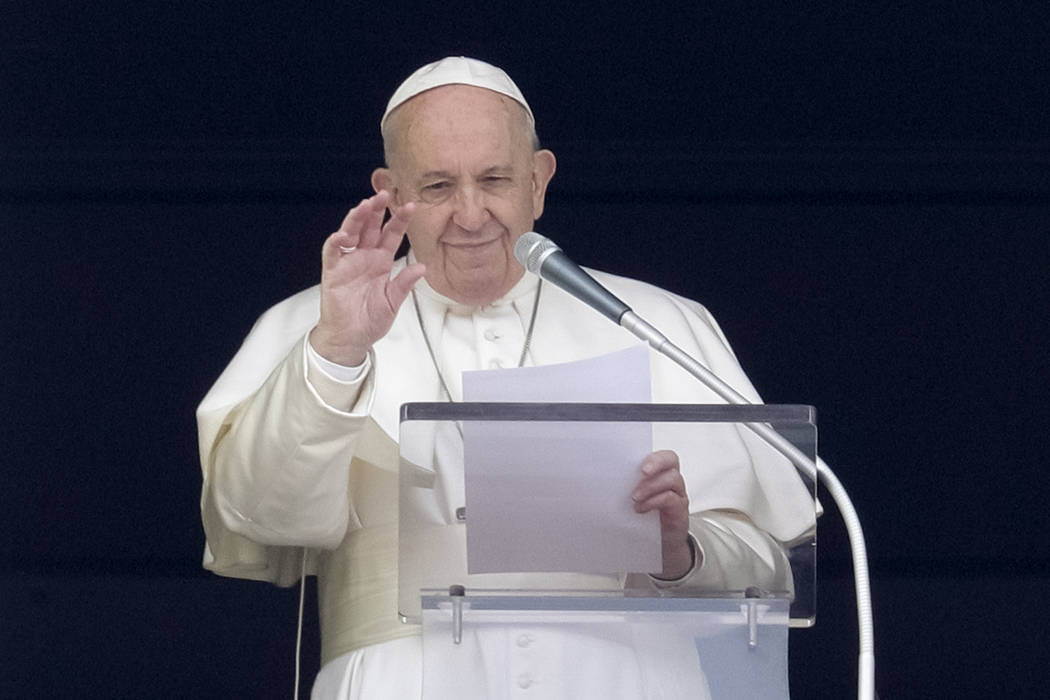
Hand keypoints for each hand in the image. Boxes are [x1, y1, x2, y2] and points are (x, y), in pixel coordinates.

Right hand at [309, 191, 425, 365]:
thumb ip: (404, 284)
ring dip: (356, 219)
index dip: (400, 221)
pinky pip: (332, 253)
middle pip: (370, 227)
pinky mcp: (332, 273)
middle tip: (384, 194)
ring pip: (351, 233)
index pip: (391, 235)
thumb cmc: (370, 320)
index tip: (411, 206)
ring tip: (364, 206)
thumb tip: (422, 267)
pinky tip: (343, 235)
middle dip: (376, 210)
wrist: (351, 339)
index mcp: (381, 262)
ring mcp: (347, 263)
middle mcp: (364, 257)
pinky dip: (336, 242)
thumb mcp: (393, 302)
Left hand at [632, 450, 696, 579]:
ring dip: (651, 486)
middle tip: (642, 472)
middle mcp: (671, 480)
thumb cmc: (644, 516)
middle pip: (671, 459)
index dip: (651, 454)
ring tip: (634, 498)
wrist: (660, 544)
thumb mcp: (633, 498)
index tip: (635, 461)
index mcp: (659, 472)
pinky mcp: (679, 510)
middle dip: (656, 462)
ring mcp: (677, 494)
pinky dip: (655, 501)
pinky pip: (672, 499)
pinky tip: (641, 509)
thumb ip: (624, 487)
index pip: (660, 454)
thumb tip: (596, 483)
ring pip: (672, 478)